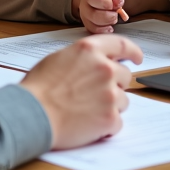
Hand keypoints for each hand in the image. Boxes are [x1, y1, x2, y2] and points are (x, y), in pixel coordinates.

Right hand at [20, 34, 142, 149]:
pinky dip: (106, 125)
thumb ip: (83, 58)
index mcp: (90, 50)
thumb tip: (95, 62)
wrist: (32, 114)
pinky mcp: (110, 118)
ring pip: (124, 100)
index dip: (133, 51)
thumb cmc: (39, 88)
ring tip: (86, 110)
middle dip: (114, 84)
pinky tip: (88, 123)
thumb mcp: (58, 59)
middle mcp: (104, 68)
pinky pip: (118, 122)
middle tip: (95, 93)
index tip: (137, 58)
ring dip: (110, 105)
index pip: (122, 44)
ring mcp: (109, 94)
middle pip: (125, 75)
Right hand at [71, 0, 125, 33]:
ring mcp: (84, 17)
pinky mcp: (88, 26)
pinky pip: (95, 32)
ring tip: (113, 17)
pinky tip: (110, 26)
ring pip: (94, 25)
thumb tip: (118, 2)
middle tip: (116, 12)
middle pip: (93, 14)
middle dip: (109, 16)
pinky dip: (105, 30)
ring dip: (108, 23)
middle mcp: (83, 5)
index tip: (113, 4)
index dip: (105, 2)